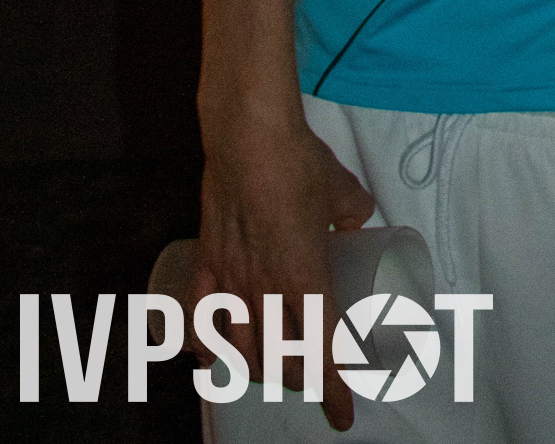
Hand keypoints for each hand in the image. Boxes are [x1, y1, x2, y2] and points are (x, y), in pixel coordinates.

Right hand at [195, 117, 375, 428]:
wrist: (249, 138)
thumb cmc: (300, 162)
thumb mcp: (344, 191)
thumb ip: (352, 212)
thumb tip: (354, 225)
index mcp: (306, 280)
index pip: (322, 352)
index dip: (334, 389)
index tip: (342, 415)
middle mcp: (266, 292)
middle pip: (280, 359)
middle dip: (300, 378)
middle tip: (315, 375)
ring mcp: (231, 281)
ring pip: (241, 348)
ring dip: (259, 367)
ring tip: (274, 369)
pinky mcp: (205, 265)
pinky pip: (200, 320)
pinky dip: (205, 347)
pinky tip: (208, 360)